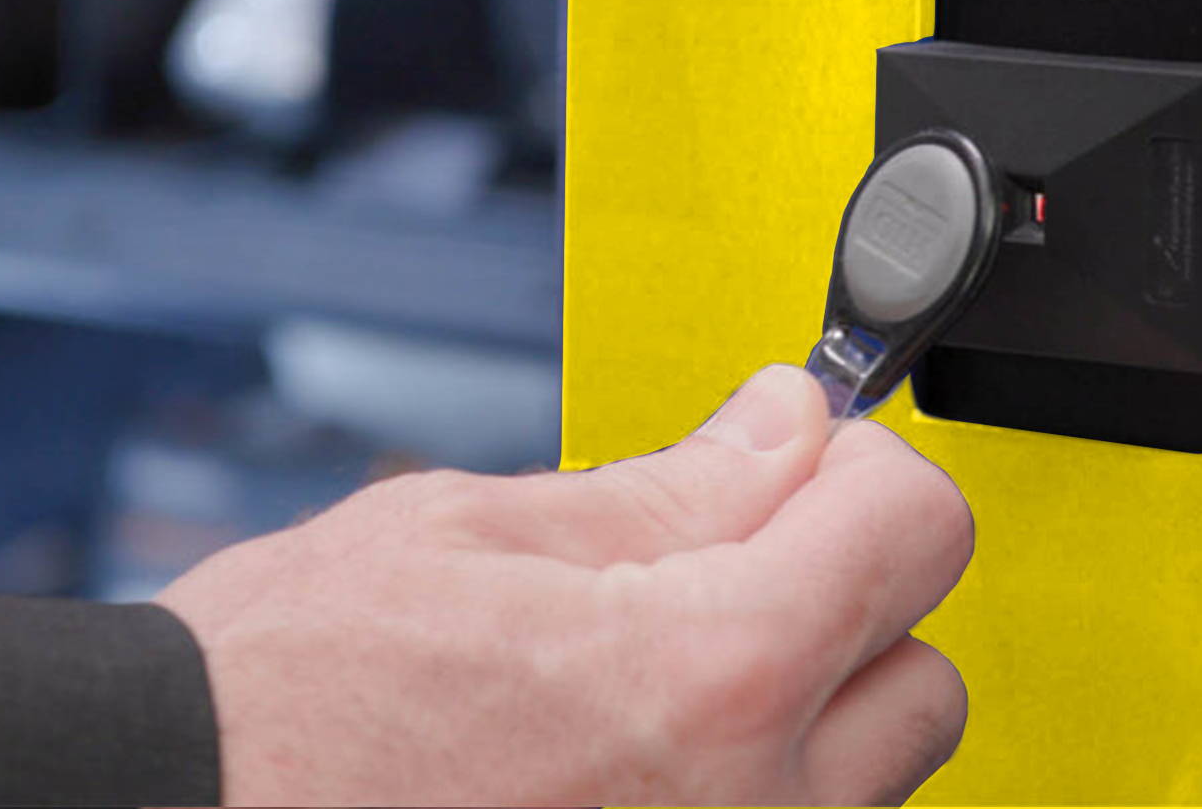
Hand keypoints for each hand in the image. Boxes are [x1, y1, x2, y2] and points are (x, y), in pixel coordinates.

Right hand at [156, 363, 974, 805]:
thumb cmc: (279, 708)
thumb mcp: (465, 533)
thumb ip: (665, 487)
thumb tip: (786, 428)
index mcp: (711, 677)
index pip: (918, 529)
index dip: (856, 467)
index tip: (799, 458)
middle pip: (922, 676)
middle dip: (845, 596)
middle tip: (720, 563)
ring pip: (862, 783)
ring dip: (795, 710)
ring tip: (641, 677)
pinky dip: (735, 790)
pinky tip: (619, 759)